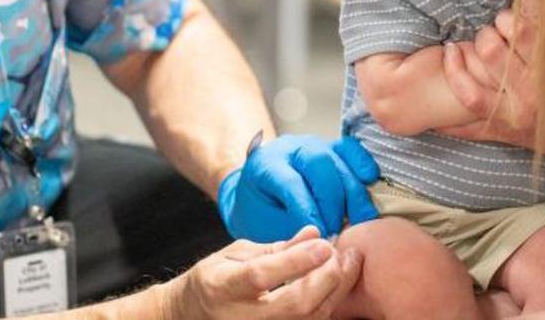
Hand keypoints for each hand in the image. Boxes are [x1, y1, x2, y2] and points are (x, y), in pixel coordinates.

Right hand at [174, 226, 361, 319]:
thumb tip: (314, 233)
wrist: (195, 315)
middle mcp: (242, 317)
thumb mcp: (236, 254)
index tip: (324, 244)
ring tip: (349, 264)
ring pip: (310, 319)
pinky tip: (338, 284)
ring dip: (336, 290)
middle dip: (328, 278)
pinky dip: (330, 304)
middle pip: (296, 305)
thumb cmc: (216, 280)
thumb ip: (277, 247)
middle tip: (345, 253)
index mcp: (223, 286)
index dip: (296, 261)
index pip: (263, 276)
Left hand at [217, 136, 379, 241]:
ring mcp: (313, 144)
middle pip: (319, 165)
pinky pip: (351, 149)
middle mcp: (290, 148)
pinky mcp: (331, 146)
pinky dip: (362, 163)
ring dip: (352, 193)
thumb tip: (318, 239)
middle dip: (332, 202)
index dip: (308, 210)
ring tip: (358, 221)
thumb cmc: (261, 211)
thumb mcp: (263, 222)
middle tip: (336, 231)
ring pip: (339, 160)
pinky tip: (369, 181)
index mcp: (265, 164)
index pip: (291, 183)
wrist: (259, 190)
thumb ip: (288, 228)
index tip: (319, 234)